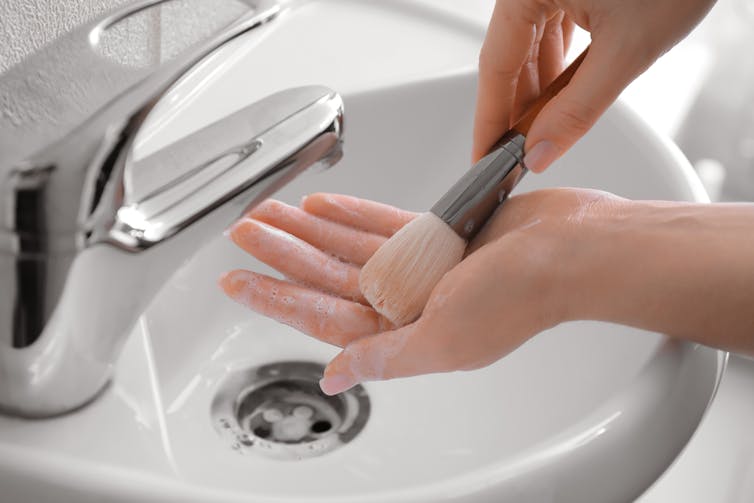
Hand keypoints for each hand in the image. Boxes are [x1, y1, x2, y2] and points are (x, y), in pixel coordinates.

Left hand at [219, 189, 625, 394]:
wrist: (573, 251)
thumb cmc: (522, 297)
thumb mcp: (445, 340)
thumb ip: (385, 358)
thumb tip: (334, 376)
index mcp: (405, 334)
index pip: (322, 317)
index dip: (276, 299)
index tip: (240, 282)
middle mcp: (409, 302)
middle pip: (328, 277)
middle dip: (282, 255)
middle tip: (243, 234)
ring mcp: (423, 267)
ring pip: (350, 248)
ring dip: (309, 231)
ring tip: (271, 214)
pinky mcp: (441, 235)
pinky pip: (386, 225)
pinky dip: (354, 216)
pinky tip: (323, 207)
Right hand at [473, 0, 715, 169]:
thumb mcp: (627, 51)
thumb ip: (578, 110)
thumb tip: (541, 150)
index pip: (495, 65)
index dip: (489, 118)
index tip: (485, 157)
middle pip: (510, 57)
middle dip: (516, 109)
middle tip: (517, 154)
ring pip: (530, 46)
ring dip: (538, 90)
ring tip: (543, 130)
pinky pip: (552, 30)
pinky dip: (556, 66)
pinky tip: (561, 95)